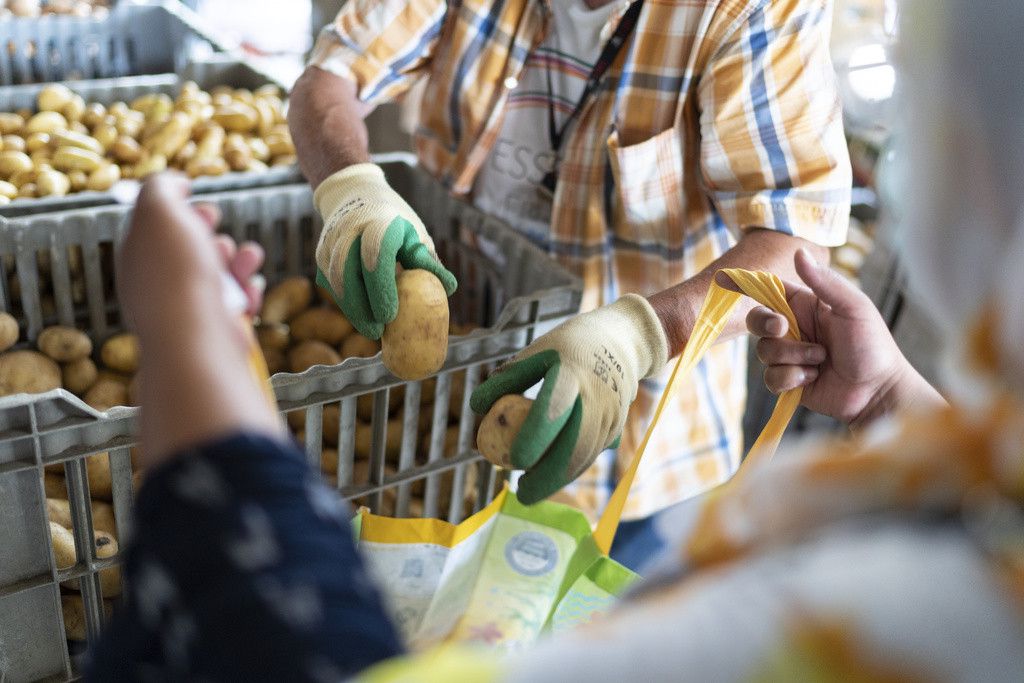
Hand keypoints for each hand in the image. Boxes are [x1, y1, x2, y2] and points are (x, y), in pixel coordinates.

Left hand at [117, 173, 263, 336]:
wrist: (197, 337)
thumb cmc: (176, 273)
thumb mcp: (159, 211)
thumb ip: (160, 188)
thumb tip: (173, 183)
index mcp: (137, 259)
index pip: (153, 229)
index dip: (176, 210)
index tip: (196, 201)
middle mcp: (158, 287)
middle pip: (186, 251)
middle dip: (208, 234)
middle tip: (215, 229)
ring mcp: (187, 311)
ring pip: (217, 276)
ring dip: (236, 260)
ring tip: (247, 256)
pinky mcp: (215, 330)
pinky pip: (235, 304)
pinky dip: (247, 291)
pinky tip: (251, 286)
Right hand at [314, 163, 456, 338]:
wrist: (355, 193)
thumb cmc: (394, 220)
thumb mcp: (415, 233)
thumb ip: (427, 261)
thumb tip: (449, 288)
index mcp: (379, 222)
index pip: (375, 254)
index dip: (380, 287)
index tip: (390, 315)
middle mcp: (350, 230)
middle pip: (347, 272)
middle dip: (361, 306)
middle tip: (378, 333)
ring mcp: (331, 241)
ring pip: (335, 281)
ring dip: (352, 309)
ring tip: (371, 329)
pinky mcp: (321, 254)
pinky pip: (331, 284)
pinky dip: (345, 303)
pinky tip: (361, 316)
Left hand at [470, 295, 668, 503]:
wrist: (621, 342)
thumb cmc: (568, 347)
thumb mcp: (537, 351)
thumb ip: (507, 379)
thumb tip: (476, 408)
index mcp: (573, 373)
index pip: (554, 409)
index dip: (535, 437)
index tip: (515, 460)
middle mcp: (597, 397)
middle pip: (574, 447)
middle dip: (547, 477)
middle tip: (522, 492)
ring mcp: (611, 415)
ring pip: (584, 458)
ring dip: (558, 478)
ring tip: (530, 487)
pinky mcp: (616, 427)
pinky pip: (592, 455)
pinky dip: (570, 470)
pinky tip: (550, 475)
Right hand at [719, 249, 920, 426]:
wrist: (877, 392)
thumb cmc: (873, 346)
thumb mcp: (853, 308)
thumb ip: (824, 282)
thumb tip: (798, 252)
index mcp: (806, 305)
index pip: (769, 290)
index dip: (745, 285)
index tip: (723, 280)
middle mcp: (794, 328)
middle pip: (757, 321)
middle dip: (766, 326)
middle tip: (783, 329)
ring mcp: (790, 355)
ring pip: (764, 352)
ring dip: (793, 357)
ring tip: (820, 361)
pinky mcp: (788, 380)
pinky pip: (771, 377)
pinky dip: (791, 379)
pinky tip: (813, 379)